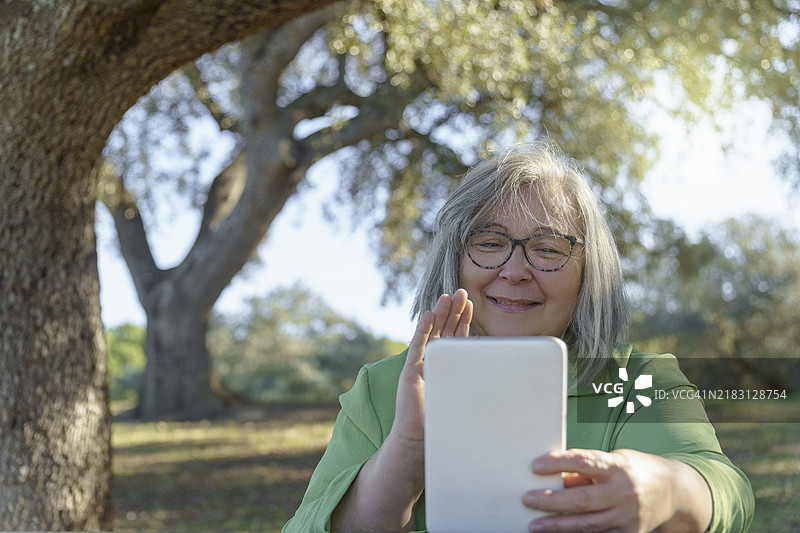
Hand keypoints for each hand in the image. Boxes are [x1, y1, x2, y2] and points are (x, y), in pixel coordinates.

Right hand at [391, 289, 472, 444]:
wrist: (419, 443)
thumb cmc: (442, 428)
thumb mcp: (465, 402)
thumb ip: (475, 388)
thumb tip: (501, 380)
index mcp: (446, 369)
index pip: (455, 340)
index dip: (462, 322)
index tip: (470, 305)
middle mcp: (432, 365)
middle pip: (444, 331)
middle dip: (453, 311)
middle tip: (462, 292)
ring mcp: (420, 366)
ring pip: (432, 334)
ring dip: (441, 314)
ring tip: (448, 295)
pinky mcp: (410, 371)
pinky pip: (418, 346)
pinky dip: (424, 329)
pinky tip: (431, 314)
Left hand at [522, 448, 709, 532]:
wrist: (675, 491)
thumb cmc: (636, 469)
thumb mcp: (614, 460)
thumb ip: (588, 471)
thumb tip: (560, 479)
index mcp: (618, 466)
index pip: (583, 462)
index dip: (557, 463)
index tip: (535, 466)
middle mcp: (623, 491)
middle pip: (582, 498)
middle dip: (551, 500)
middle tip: (527, 499)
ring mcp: (628, 515)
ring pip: (587, 523)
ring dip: (557, 525)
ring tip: (535, 524)